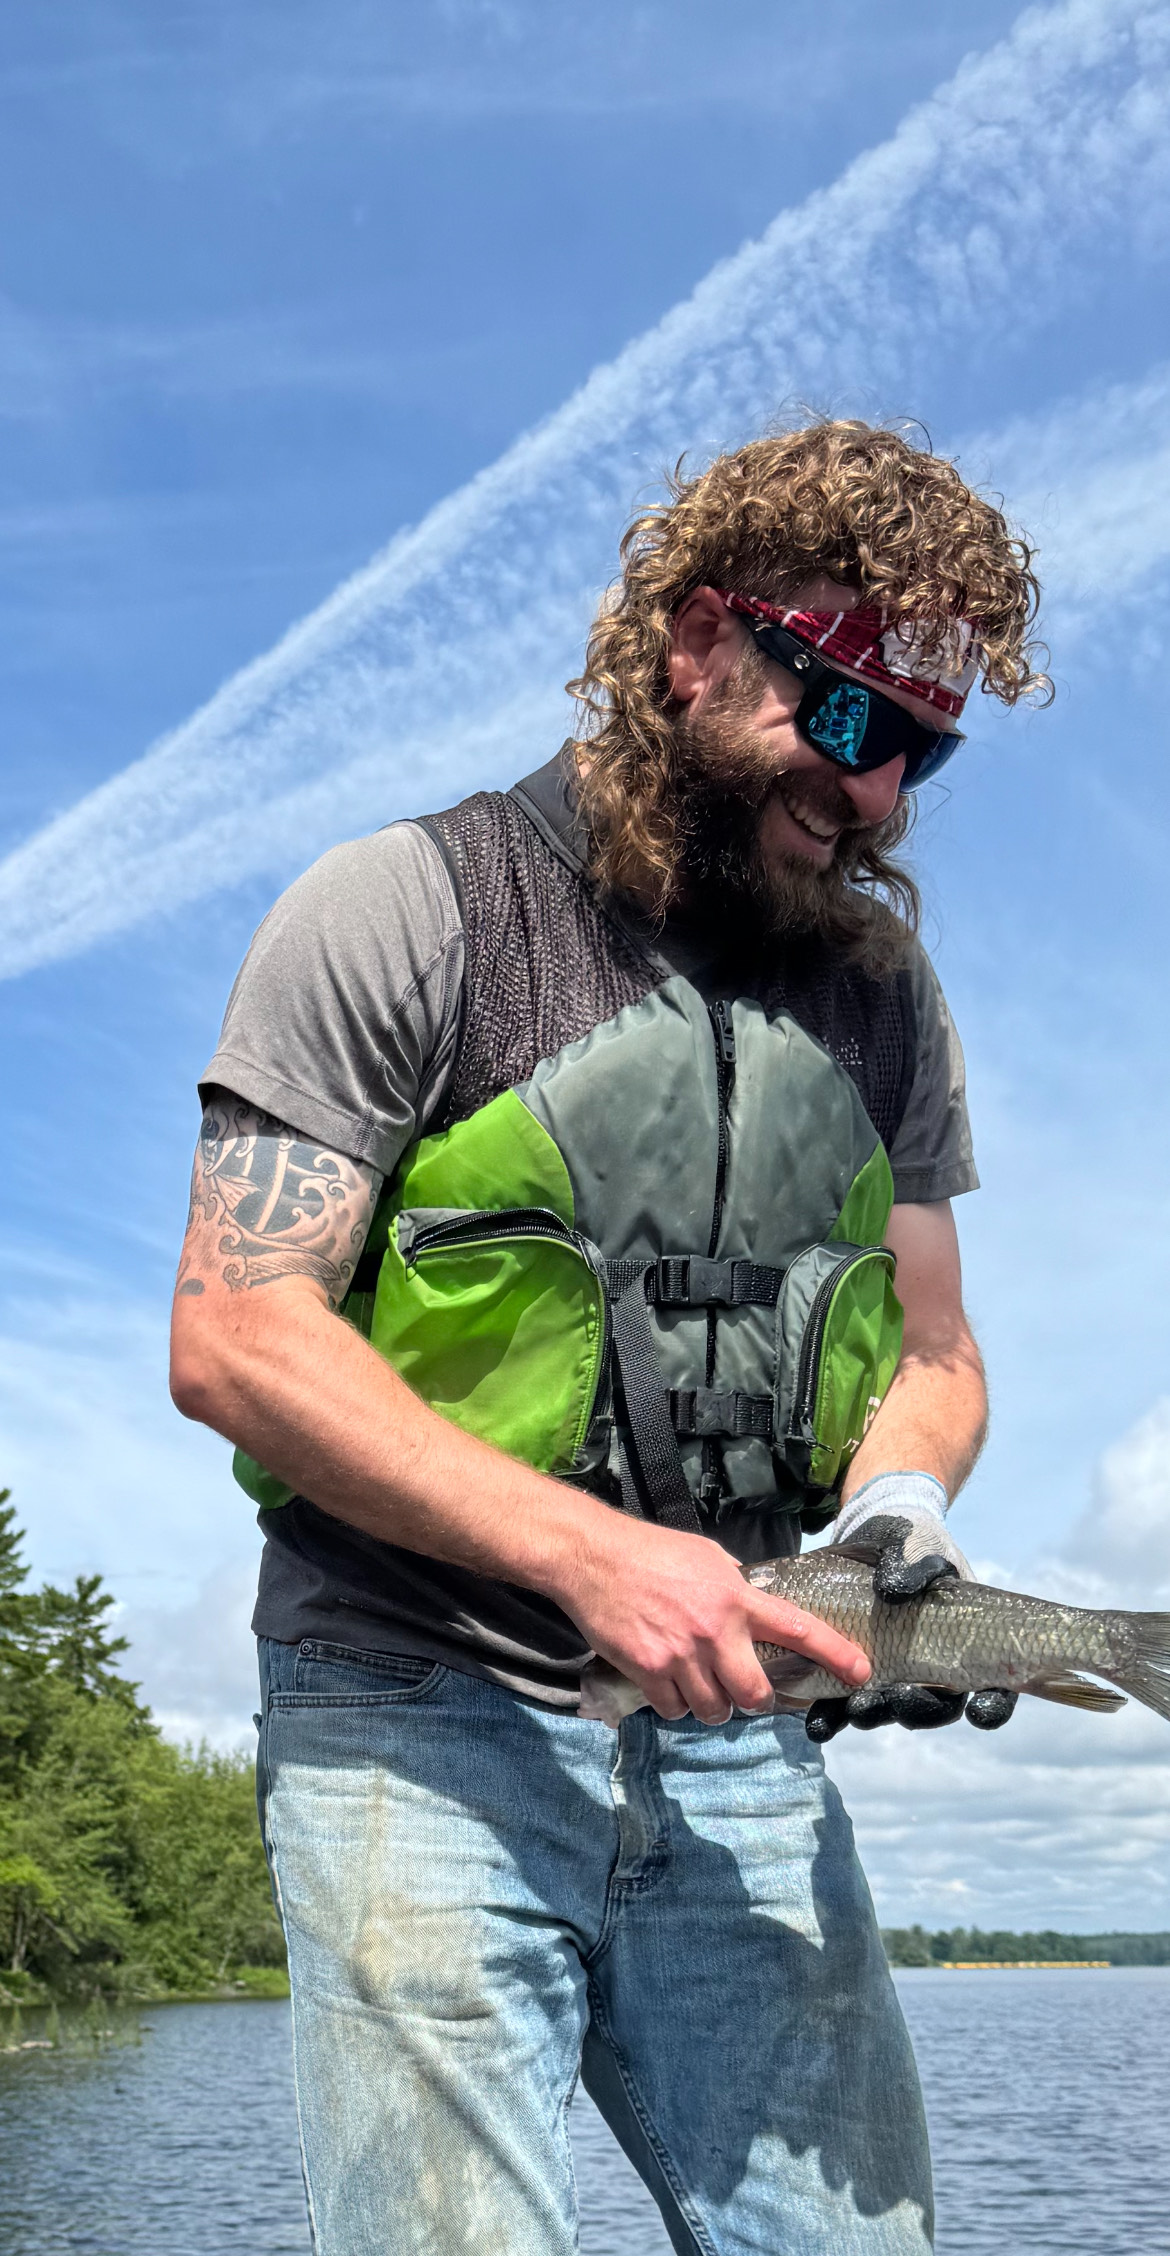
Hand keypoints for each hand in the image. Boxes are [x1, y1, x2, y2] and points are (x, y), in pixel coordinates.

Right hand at [553, 1516, 870, 1726]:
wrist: (593, 1557)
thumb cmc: (651, 1552)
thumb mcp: (707, 1557)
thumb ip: (735, 1588)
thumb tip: (752, 1607)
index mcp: (737, 1598)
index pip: (798, 1629)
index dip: (834, 1654)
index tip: (861, 1672)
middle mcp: (716, 1631)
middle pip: (754, 1696)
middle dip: (753, 1702)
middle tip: (743, 1693)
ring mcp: (681, 1655)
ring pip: (713, 1711)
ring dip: (710, 1706)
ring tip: (696, 1683)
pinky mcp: (648, 1671)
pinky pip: (674, 1711)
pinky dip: (674, 1705)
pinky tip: (666, 1681)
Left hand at [805, 1471, 1016, 1741]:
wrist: (871, 1540)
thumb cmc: (910, 1544)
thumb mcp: (916, 1547)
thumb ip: (915, 1567)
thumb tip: (894, 1588)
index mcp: (964, 1644)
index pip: (992, 1686)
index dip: (992, 1705)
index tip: (980, 1710)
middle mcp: (934, 1669)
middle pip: (937, 1708)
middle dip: (920, 1711)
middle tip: (901, 1704)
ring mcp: (895, 1673)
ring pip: (893, 1710)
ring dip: (877, 1714)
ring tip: (857, 1710)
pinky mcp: (857, 1673)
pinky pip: (848, 1703)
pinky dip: (834, 1716)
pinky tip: (819, 1723)